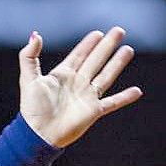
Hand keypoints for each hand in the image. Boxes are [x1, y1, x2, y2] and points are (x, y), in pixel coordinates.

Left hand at [18, 27, 142, 147]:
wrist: (38, 134)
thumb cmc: (31, 109)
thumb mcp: (28, 79)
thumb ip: (29, 56)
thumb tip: (36, 35)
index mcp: (62, 76)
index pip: (78, 55)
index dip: (87, 44)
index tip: (97, 33)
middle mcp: (76, 84)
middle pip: (95, 60)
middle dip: (106, 46)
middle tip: (118, 31)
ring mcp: (86, 97)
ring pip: (106, 76)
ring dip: (117, 63)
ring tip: (127, 50)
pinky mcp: (93, 111)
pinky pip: (112, 102)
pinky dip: (125, 97)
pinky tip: (137, 91)